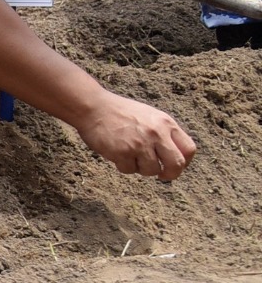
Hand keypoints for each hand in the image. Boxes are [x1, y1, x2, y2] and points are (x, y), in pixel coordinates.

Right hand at [73, 94, 197, 180]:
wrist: (94, 107)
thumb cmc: (120, 112)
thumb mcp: (150, 116)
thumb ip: (163, 133)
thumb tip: (173, 155)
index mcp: (166, 124)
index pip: (189, 149)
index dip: (184, 162)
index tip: (174, 165)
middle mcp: (156, 134)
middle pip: (176, 164)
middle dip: (170, 174)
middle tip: (162, 175)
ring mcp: (140, 144)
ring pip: (151, 170)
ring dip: (141, 168)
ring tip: (130, 156)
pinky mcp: (122, 152)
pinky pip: (129, 170)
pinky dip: (123, 166)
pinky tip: (117, 154)